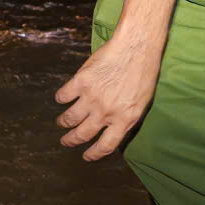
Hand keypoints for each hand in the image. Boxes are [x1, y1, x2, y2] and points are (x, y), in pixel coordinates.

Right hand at [55, 30, 162, 160]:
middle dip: (71, 141)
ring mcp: (92, 98)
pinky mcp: (81, 81)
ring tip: (62, 122)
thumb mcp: (142, 102)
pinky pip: (63, 96)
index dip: (93, 154)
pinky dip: (60, 98)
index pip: (105, 146)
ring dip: (64, 122)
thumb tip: (116, 131)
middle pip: (82, 135)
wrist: (136, 47)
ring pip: (69, 118)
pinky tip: (62, 97)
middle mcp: (106, 113)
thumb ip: (127, 118)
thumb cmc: (144, 73)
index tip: (86, 156)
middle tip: (66, 141)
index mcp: (124, 120)